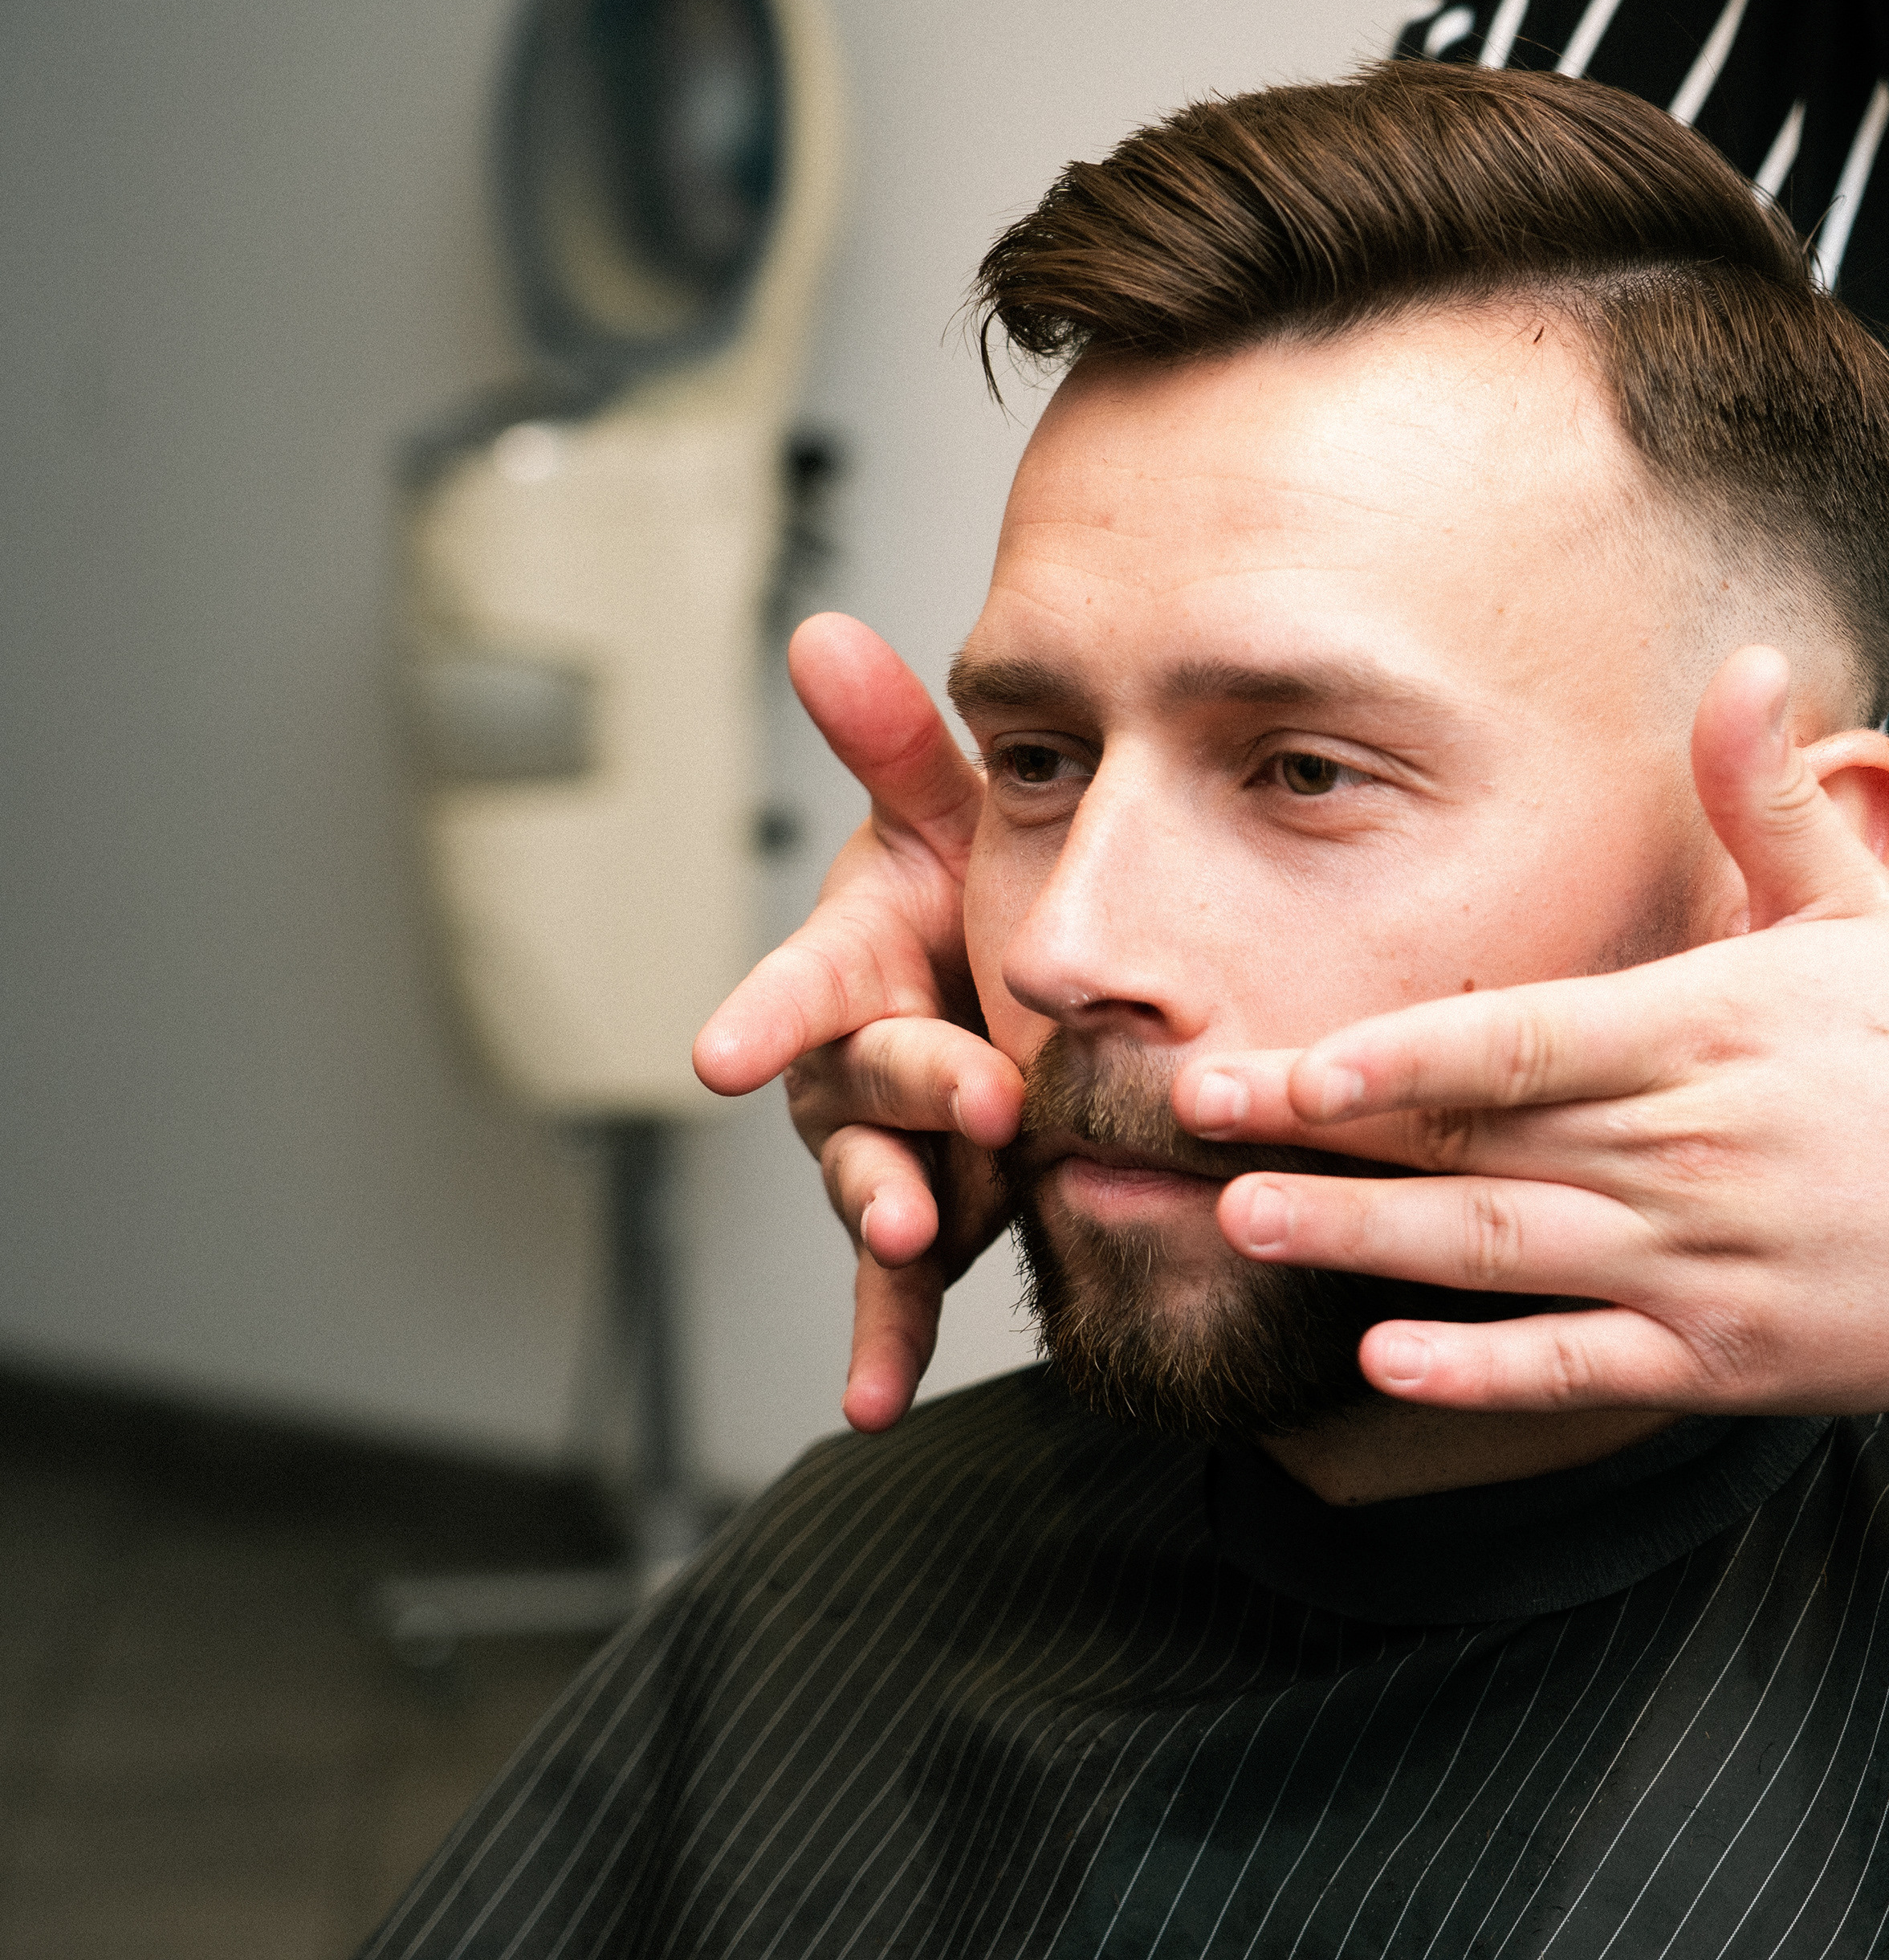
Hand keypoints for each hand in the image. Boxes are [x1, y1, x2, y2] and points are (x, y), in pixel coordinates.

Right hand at [693, 615, 1022, 1430]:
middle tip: (976, 1110)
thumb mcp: (949, 817)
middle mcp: (851, 1060)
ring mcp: (884, 1147)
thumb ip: (892, 742)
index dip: (764, 1018)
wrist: (1030, 995)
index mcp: (853, 962)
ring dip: (887, 1219)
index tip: (718, 1059)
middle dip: (902, 1100)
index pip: (800, 986)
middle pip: (860, 1086)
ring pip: (869, 1187)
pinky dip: (882, 1342)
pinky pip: (894, 1289)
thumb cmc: (971, 892)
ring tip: (915, 1237)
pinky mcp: (923, 1220)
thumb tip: (819, 629)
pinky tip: (876, 1400)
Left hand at [1178, 647, 1888, 1415]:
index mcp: (1716, 1027)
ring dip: (1366, 1247)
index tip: (1283, 1062)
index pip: (1523, 1045)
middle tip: (1185, 1131)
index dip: (1395, 1061)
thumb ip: (1772, 797)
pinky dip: (1484, 1372)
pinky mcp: (1735, 1357)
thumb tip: (1745, 659)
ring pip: (1508, 1255)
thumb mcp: (1867, 903)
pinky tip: (1383, 1361)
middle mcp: (1701, 1149)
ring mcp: (1716, 1262)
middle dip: (1324, 1143)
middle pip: (1479, 1146)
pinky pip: (1585, 1368)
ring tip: (1243, 1226)